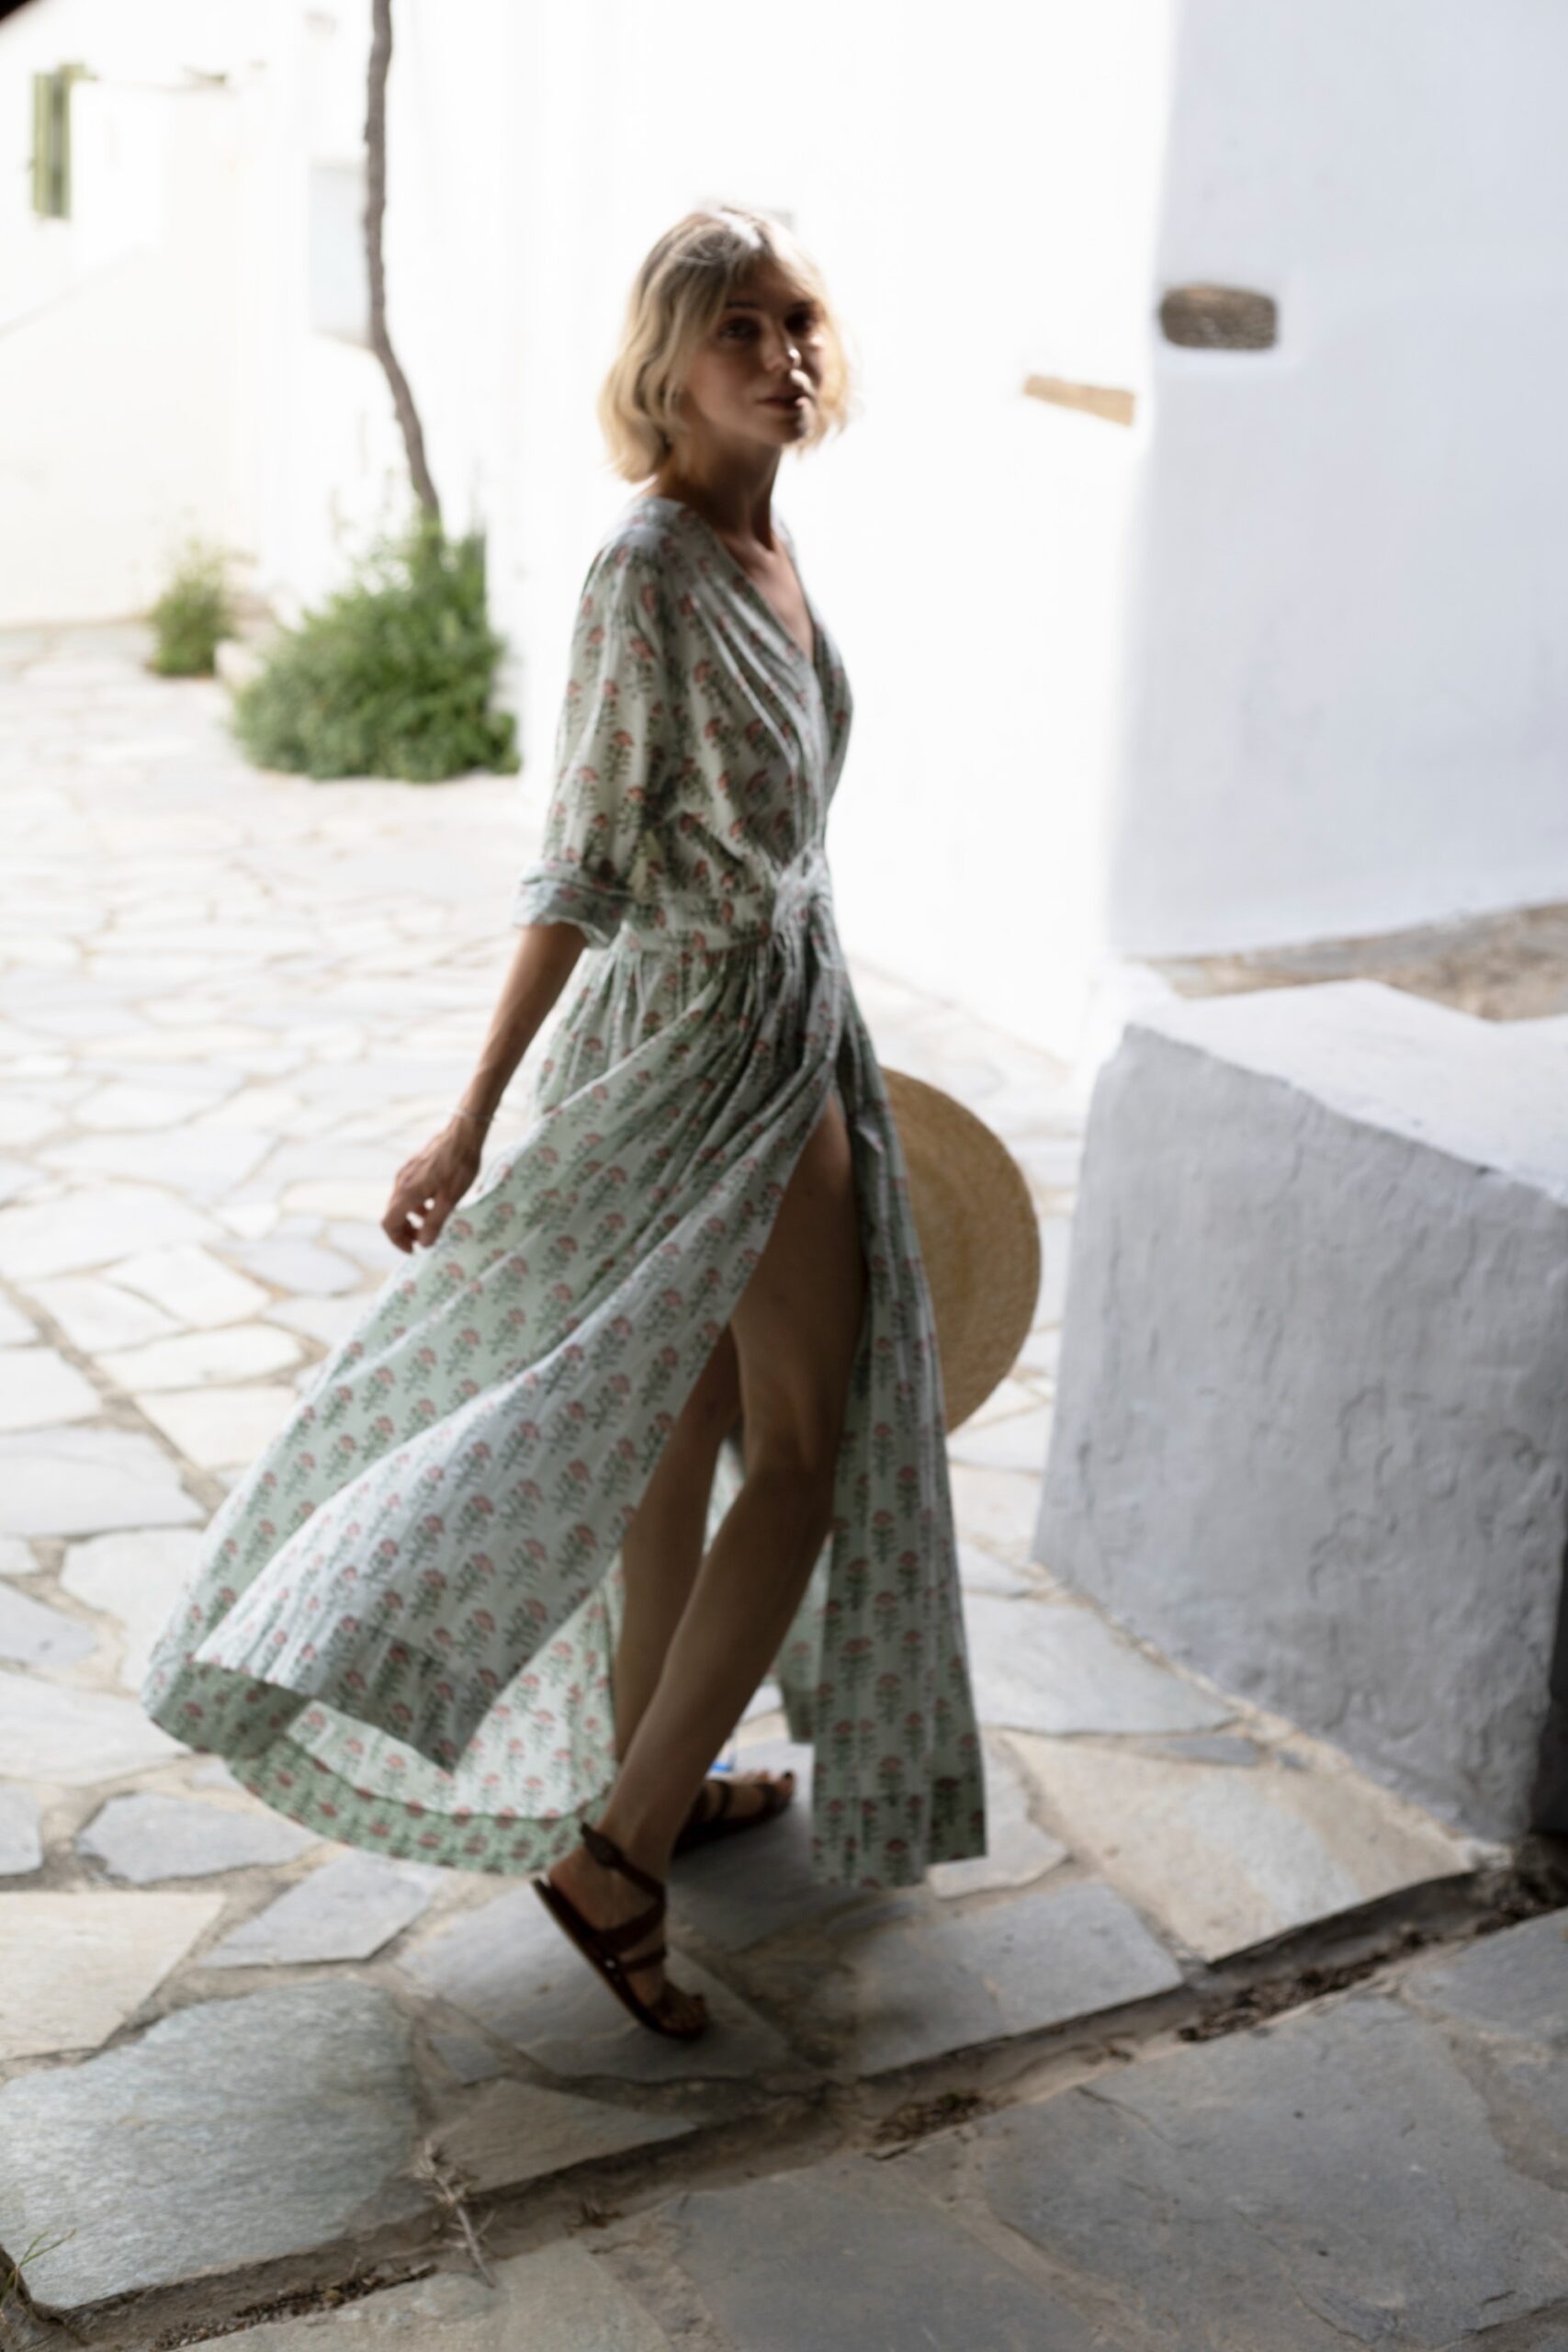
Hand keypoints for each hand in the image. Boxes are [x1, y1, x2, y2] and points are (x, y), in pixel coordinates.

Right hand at [382, 1117, 486, 1254]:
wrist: (463, 1133)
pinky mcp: (414, 1166)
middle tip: (423, 1240)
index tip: (414, 1249)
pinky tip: (435, 1202)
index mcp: (407, 1192)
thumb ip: (435, 1223)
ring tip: (432, 1223)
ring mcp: (406, 1172)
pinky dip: (417, 1203)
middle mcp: (401, 1182)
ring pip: (401, 1202)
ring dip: (412, 1217)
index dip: (398, 1241)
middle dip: (405, 1231)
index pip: (389, 1224)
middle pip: (393, 1214)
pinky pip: (409, 1190)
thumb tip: (423, 1244)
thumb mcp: (450, 1199)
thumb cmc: (459, 1166)